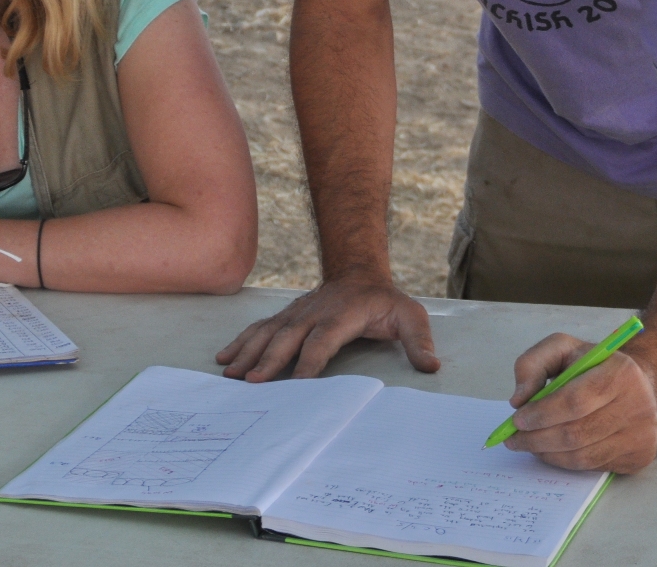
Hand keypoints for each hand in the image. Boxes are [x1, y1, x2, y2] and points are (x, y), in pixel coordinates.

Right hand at [216, 271, 438, 380]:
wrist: (360, 271)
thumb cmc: (385, 301)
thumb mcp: (410, 315)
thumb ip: (419, 340)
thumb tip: (432, 365)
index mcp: (343, 315)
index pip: (323, 340)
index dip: (310, 361)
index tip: (297, 384)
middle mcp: (314, 313)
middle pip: (288, 337)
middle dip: (268, 359)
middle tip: (251, 382)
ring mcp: (297, 313)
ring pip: (268, 332)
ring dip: (247, 351)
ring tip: (229, 372)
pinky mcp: (286, 316)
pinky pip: (260, 328)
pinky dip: (241, 341)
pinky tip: (224, 357)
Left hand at [503, 333, 656, 473]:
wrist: (640, 382)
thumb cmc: (594, 365)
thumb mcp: (562, 348)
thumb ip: (532, 364)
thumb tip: (518, 400)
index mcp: (620, 373)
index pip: (575, 401)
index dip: (542, 413)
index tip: (516, 420)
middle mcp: (638, 406)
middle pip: (577, 433)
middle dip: (538, 439)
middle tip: (513, 439)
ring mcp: (642, 435)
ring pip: (584, 456)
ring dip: (548, 454)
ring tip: (527, 445)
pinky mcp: (640, 456)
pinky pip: (594, 467)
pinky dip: (566, 462)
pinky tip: (551, 450)